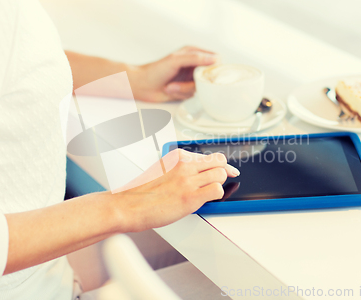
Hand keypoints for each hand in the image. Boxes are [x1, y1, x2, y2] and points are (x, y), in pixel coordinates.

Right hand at [112, 148, 238, 231]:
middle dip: (226, 169)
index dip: (220, 162)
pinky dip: (216, 194)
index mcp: (177, 157)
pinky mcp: (191, 196)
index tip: (226, 167)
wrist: (129, 206)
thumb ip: (179, 168)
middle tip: (231, 175)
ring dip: (220, 183)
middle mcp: (184, 165)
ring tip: (212, 190)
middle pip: (218, 161)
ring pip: (220, 174)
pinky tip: (208, 198)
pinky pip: (217, 190)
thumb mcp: (161, 171)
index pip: (207, 155)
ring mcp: (188, 180)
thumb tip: (197, 171)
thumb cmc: (142, 193)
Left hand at [130, 46, 218, 101]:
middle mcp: (194, 65)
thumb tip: (215, 59)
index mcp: (194, 53)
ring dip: (184, 89)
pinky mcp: (186, 89)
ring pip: (200, 87)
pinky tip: (171, 90)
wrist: (141, 85)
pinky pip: (192, 95)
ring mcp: (191, 78)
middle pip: (209, 76)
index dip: (214, 68)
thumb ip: (195, 58)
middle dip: (195, 82)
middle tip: (183, 83)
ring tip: (171, 86)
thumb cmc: (155, 70)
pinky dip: (181, 94)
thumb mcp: (176, 60)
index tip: (205, 75)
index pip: (215, 59)